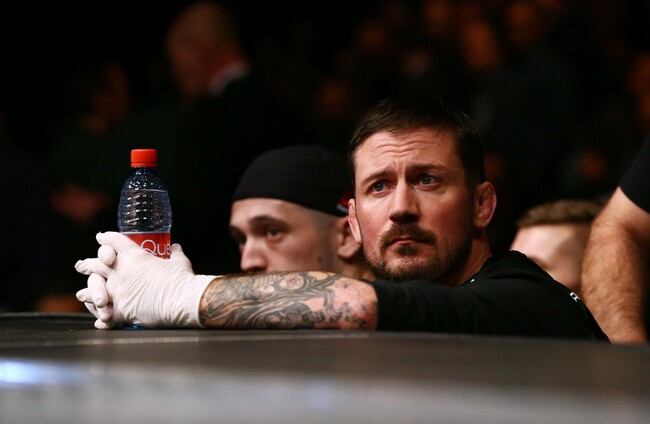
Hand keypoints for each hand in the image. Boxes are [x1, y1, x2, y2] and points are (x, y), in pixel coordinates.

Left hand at [75, 232, 216, 328]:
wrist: (180, 300)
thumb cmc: (181, 279)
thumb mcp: (179, 262)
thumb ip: (175, 254)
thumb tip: (175, 247)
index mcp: (133, 256)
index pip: (115, 241)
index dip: (106, 238)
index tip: (101, 237)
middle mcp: (119, 272)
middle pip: (97, 264)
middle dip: (88, 264)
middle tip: (81, 265)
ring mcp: (117, 291)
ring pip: (94, 289)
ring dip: (88, 291)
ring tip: (81, 294)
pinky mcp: (120, 311)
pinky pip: (106, 315)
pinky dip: (102, 319)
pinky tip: (100, 321)